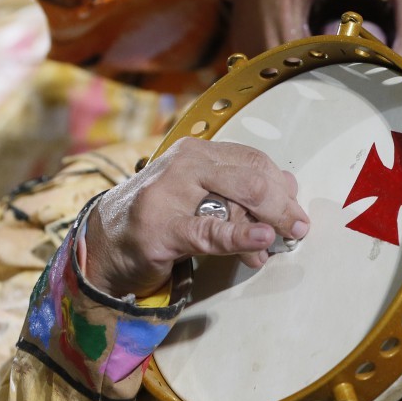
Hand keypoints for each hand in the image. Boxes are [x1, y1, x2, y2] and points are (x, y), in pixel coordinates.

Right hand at [84, 137, 308, 297]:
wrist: (103, 244)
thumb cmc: (160, 217)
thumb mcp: (200, 195)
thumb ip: (239, 190)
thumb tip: (289, 188)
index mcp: (197, 152)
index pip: (253, 161)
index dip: (281, 187)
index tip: (297, 211)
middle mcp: (184, 163)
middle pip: (251, 178)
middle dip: (282, 206)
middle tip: (298, 229)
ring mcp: (169, 193)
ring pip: (236, 200)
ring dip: (264, 228)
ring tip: (271, 249)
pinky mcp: (161, 228)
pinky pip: (210, 231)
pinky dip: (241, 235)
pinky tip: (261, 239)